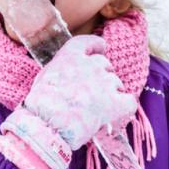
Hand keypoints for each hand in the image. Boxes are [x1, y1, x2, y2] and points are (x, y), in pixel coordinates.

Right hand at [0, 35, 136, 168]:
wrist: (47, 125)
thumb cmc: (40, 105)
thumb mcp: (44, 76)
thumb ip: (61, 69)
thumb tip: (69, 75)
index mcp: (71, 56)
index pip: (89, 42)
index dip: (96, 45)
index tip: (100, 48)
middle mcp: (92, 65)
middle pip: (104, 64)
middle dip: (100, 76)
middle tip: (92, 92)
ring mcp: (106, 83)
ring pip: (116, 83)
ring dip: (110, 93)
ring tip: (98, 108)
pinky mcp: (116, 103)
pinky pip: (129, 101)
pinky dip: (124, 107)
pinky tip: (115, 115)